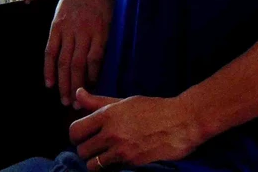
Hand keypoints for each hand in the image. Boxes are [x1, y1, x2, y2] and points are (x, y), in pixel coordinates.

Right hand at [44, 0, 113, 106]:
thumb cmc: (103, 1)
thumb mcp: (113, 18)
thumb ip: (108, 40)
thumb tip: (109, 66)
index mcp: (100, 29)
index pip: (95, 58)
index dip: (93, 78)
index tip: (93, 93)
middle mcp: (82, 30)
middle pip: (77, 63)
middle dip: (76, 86)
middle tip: (75, 105)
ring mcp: (67, 28)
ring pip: (63, 60)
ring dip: (62, 82)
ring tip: (63, 99)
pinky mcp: (56, 26)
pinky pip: (50, 50)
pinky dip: (49, 67)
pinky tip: (49, 82)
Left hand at [69, 89, 204, 169]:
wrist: (182, 121)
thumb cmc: (153, 108)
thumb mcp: (124, 101)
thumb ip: (98, 101)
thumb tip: (78, 93)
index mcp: (107, 114)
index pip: (75, 130)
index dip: (76, 134)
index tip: (84, 134)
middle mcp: (111, 132)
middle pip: (81, 149)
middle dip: (86, 149)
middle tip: (95, 146)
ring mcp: (121, 149)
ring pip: (92, 164)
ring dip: (96, 161)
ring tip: (104, 155)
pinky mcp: (132, 162)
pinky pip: (110, 170)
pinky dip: (110, 167)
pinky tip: (118, 159)